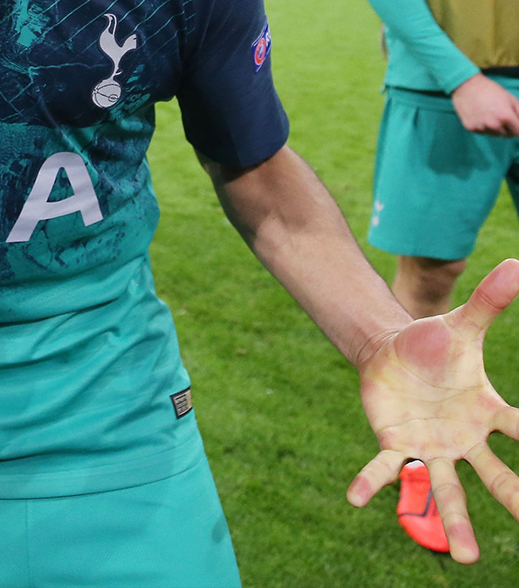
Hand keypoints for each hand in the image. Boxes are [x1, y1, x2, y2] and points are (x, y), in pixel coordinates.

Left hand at [347, 259, 518, 562]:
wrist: (390, 350)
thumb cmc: (432, 342)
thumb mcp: (461, 322)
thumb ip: (490, 300)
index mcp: (487, 411)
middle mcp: (465, 438)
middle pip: (495, 476)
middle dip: (513, 501)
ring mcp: (431, 447)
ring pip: (446, 489)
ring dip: (454, 521)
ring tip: (463, 558)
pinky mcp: (396, 445)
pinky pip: (387, 469)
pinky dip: (374, 484)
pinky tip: (357, 499)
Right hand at [451, 73, 518, 135]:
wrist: (466, 86)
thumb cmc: (490, 90)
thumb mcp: (510, 98)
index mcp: (505, 116)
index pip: (518, 133)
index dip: (518, 128)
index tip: (515, 124)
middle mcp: (493, 125)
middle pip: (506, 135)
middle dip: (507, 128)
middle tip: (500, 115)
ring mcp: (481, 127)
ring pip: (494, 134)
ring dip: (494, 128)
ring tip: (488, 114)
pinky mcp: (470, 128)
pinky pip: (482, 131)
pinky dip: (483, 126)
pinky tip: (479, 115)